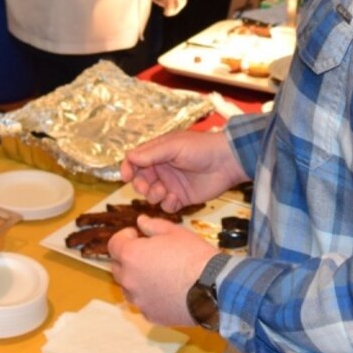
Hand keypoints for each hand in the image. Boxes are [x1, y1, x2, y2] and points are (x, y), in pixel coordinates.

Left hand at [109, 217, 217, 326]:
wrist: (213, 288)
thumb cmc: (193, 255)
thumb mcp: (174, 232)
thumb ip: (152, 225)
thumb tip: (140, 221)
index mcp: (131, 255)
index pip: (114, 244)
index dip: (125, 237)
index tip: (138, 235)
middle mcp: (129, 279)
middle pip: (118, 267)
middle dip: (129, 258)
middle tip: (149, 254)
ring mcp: (139, 300)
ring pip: (129, 288)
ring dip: (137, 279)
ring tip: (158, 274)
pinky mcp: (150, 316)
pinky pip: (144, 303)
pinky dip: (150, 297)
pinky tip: (167, 292)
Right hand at [121, 130, 243, 211]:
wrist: (227, 162)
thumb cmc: (200, 148)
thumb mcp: (174, 146)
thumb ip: (151, 153)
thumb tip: (129, 157)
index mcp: (158, 153)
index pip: (135, 161)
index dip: (127, 168)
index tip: (125, 176)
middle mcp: (162, 169)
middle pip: (140, 180)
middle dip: (141, 185)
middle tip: (148, 186)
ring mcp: (171, 184)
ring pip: (152, 195)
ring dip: (153, 195)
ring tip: (164, 191)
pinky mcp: (182, 198)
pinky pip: (167, 206)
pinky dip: (167, 204)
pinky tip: (176, 199)